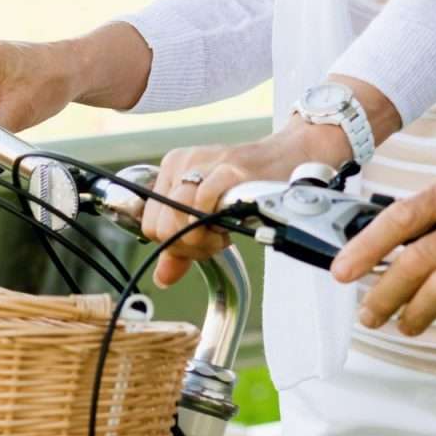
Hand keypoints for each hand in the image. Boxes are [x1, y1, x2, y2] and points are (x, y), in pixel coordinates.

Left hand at [144, 121, 351, 287]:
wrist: (286, 158)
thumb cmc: (245, 187)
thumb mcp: (206, 215)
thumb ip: (181, 245)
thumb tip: (162, 278)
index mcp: (170, 169)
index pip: (149, 226)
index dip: (175, 244)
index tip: (202, 239)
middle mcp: (181, 162)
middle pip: (161, 227)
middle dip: (189, 245)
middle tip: (216, 238)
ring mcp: (202, 162)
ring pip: (178, 219)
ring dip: (205, 238)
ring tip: (224, 231)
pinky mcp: (228, 167)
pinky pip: (203, 201)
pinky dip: (216, 221)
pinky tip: (232, 220)